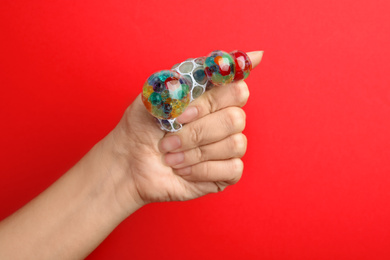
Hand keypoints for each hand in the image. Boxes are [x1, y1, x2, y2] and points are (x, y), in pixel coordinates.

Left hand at [101, 51, 262, 210]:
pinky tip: (183, 169)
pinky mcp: (227, 171)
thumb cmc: (142, 127)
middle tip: (168, 137)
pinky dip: (202, 170)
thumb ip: (182, 80)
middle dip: (198, 130)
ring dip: (195, 152)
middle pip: (236, 117)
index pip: (236, 81)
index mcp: (209, 95)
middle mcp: (223, 117)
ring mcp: (228, 144)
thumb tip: (203, 66)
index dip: (233, 79)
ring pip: (235, 144)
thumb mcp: (154, 97)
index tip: (241, 66)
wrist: (130, 163)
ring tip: (170, 156)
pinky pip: (232, 168)